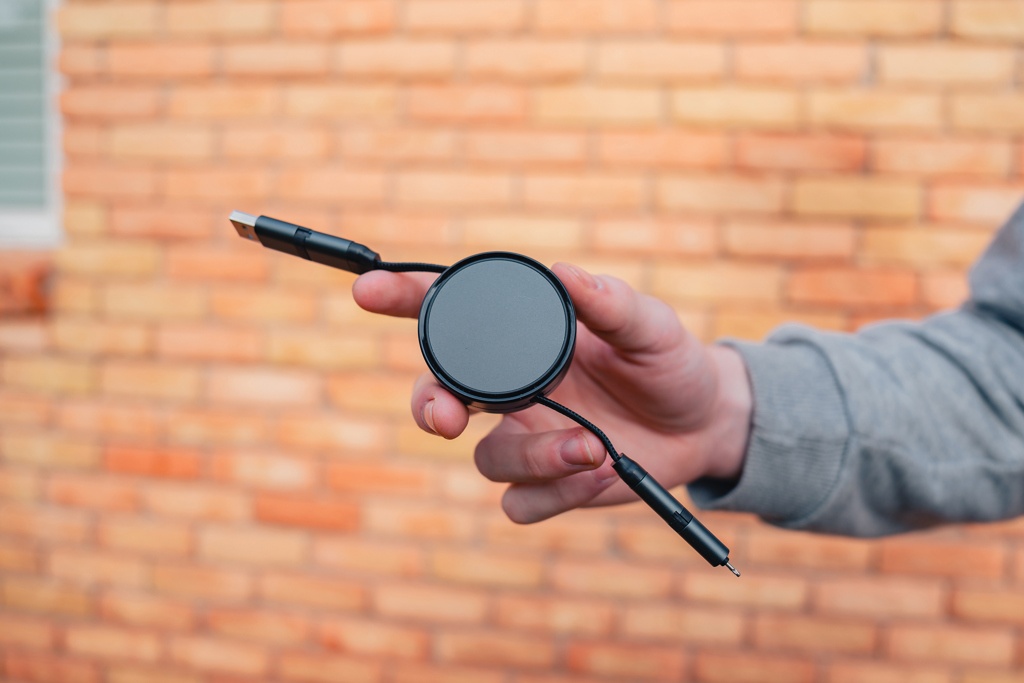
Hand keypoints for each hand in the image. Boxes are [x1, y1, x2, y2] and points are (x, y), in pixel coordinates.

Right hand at [352, 263, 751, 523]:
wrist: (702, 425)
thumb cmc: (668, 363)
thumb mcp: (650, 327)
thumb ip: (610, 302)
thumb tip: (565, 272)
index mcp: (524, 342)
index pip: (453, 316)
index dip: (404, 299)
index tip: (367, 290)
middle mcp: (511, 391)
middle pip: (438, 398)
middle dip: (431, 408)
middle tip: (451, 419)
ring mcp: (524, 439)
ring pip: (485, 460)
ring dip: (535, 457)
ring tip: (595, 449)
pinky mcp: (546, 487)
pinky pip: (520, 504)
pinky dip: (560, 494)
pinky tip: (603, 473)